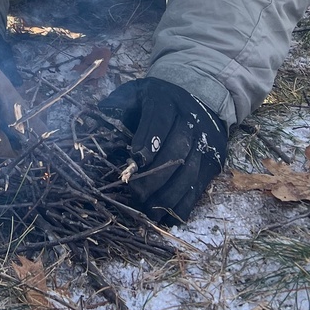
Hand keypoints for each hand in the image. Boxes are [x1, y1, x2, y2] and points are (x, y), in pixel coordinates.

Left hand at [93, 77, 228, 223]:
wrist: (197, 96)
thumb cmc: (154, 100)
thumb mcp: (135, 92)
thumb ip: (118, 104)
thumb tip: (97, 116)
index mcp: (166, 101)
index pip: (159, 120)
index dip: (148, 140)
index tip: (135, 161)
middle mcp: (190, 120)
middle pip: (176, 150)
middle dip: (156, 174)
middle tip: (136, 194)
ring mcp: (204, 143)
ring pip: (190, 171)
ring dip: (169, 194)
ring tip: (149, 212)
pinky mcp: (212, 161)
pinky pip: (200, 185)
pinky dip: (185, 203)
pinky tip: (168, 216)